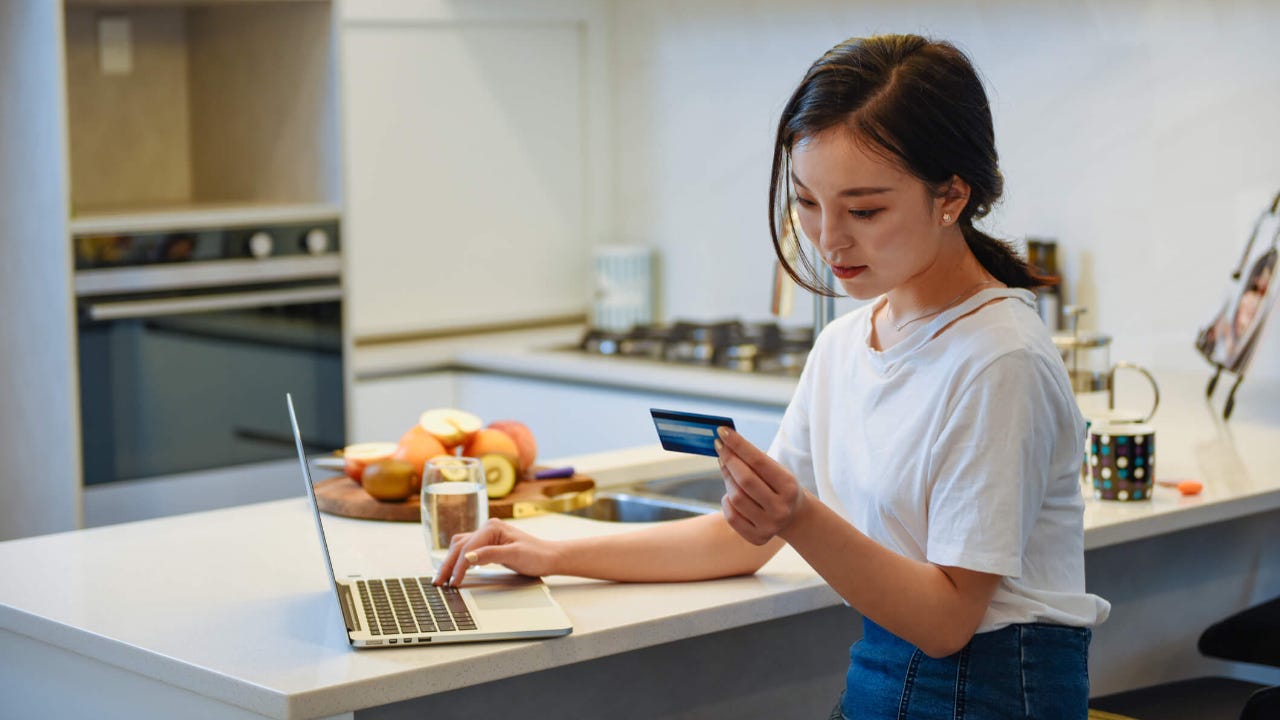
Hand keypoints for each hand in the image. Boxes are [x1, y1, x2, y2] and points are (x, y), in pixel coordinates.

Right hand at [432, 518, 561, 586]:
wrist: (550, 558)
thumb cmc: (537, 555)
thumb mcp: (514, 555)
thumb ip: (490, 555)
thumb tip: (468, 557)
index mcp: (492, 528)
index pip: (468, 548)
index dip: (458, 566)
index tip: (452, 582)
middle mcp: (488, 528)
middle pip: (460, 546)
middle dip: (448, 564)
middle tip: (438, 582)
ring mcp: (488, 535)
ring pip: (461, 547)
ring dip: (451, 561)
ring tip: (442, 578)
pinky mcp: (490, 544)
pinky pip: (468, 550)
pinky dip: (459, 560)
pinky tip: (455, 569)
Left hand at [715, 426, 806, 544]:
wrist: (795, 518)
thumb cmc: (780, 486)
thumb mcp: (777, 471)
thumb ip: (754, 460)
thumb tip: (725, 443)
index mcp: (789, 487)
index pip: (759, 461)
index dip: (739, 445)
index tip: (722, 431)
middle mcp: (781, 508)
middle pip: (745, 480)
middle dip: (729, 460)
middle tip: (720, 447)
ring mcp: (770, 525)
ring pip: (735, 498)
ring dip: (727, 480)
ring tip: (728, 470)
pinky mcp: (758, 538)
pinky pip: (731, 516)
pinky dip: (727, 502)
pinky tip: (731, 495)